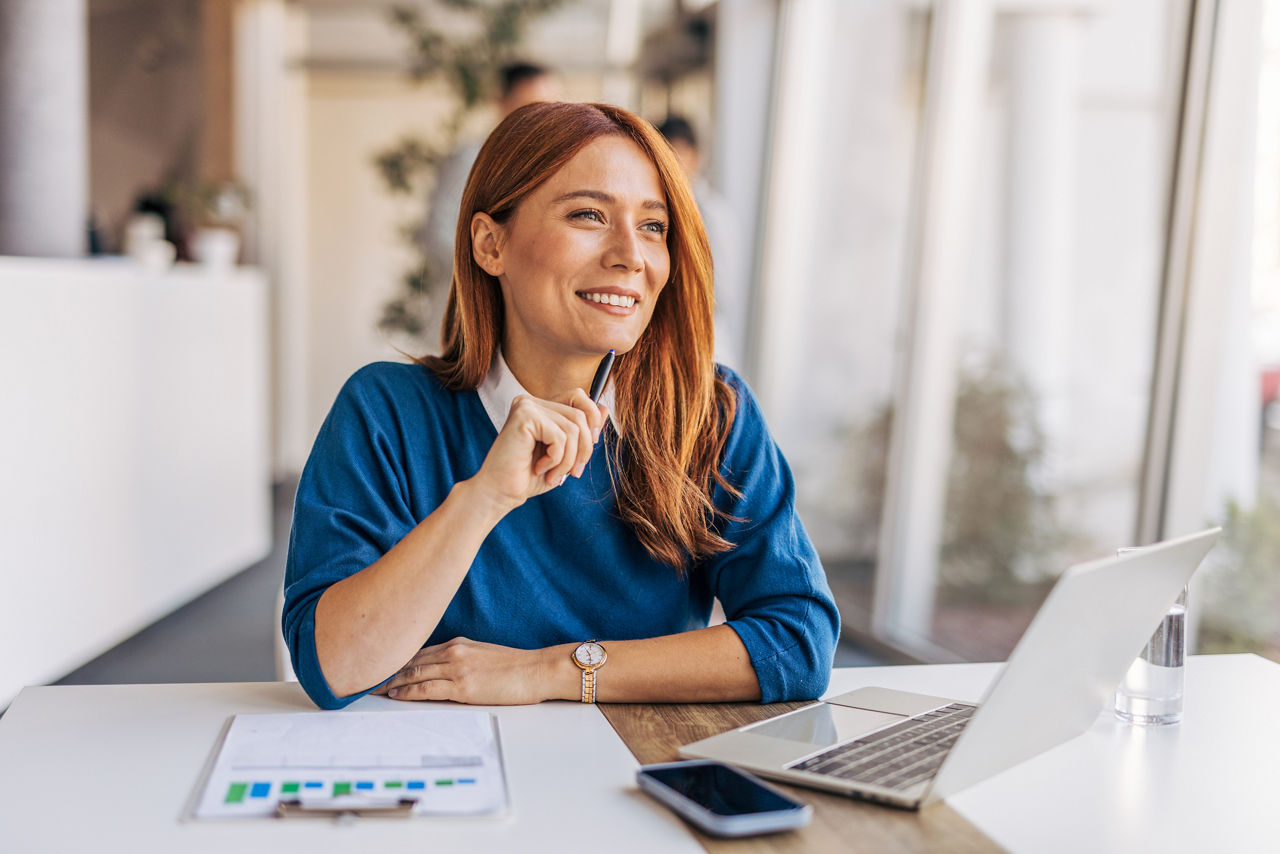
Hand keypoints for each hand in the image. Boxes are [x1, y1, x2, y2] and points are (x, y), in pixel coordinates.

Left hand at [378, 637, 557, 704]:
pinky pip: (426, 689)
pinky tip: (393, 695)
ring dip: (388, 682)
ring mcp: (457, 668)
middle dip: (384, 668)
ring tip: (368, 688)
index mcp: (458, 643)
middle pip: (409, 659)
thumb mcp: (484, 655)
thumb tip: (440, 670)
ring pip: (413, 673)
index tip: (376, 663)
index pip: (417, 650)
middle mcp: (453, 651)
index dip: (394, 658)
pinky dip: (407, 691)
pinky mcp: (462, 687)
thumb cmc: (515, 666)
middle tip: (360, 675)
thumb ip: (460, 658)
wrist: (537, 670)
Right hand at [469, 389, 606, 512]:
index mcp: (540, 406)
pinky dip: (556, 460)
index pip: (579, 397)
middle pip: (580, 415)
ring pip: (573, 429)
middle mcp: (532, 401)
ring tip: (553, 475)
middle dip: (584, 450)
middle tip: (573, 474)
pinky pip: (560, 437)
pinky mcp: (524, 416)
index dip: (591, 421)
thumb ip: (582, 431)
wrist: (501, 493)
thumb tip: (605, 408)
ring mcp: (527, 406)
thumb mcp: (565, 453)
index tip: (585, 452)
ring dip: (568, 460)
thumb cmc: (529, 476)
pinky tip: (539, 468)